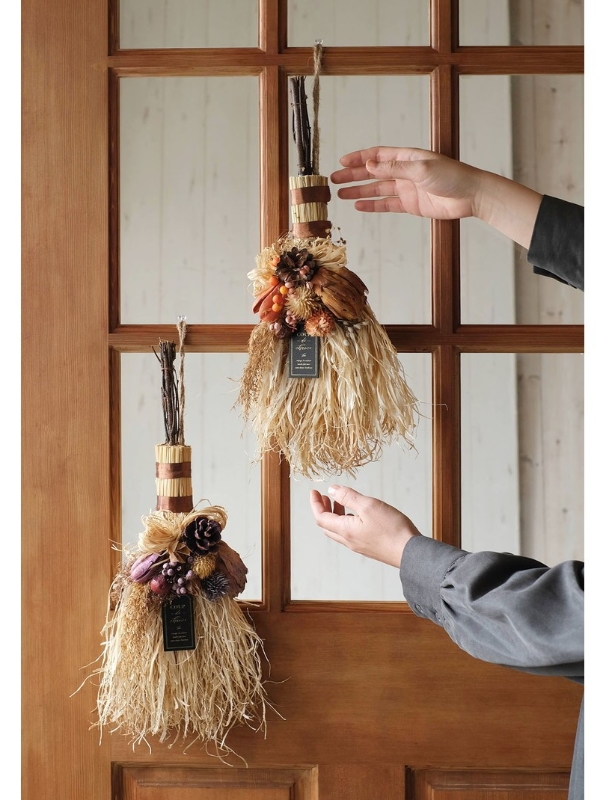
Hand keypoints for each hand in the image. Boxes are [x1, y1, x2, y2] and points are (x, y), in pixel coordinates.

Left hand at [309, 485, 420, 568]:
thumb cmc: (392, 529)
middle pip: (327, 526)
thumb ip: (348, 497)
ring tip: (341, 502)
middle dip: (323, 509)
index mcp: (345, 531)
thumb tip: (332, 490)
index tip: (314, 491)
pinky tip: (358, 514)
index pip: (321, 518)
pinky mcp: (370, 547)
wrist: (411, 552)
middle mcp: (349, 541)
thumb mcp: (368, 506)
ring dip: (336, 515)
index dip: (315, 504)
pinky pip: (351, 534)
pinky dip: (347, 521)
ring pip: (339, 530)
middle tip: (324, 496)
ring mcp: (359, 545)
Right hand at [330, 146, 541, 248]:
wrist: (471, 196)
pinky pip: (387, 204)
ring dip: (359, 190)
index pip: (378, 155)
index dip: (359, 158)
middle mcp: (405, 171)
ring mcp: (407, 188)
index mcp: (407, 157)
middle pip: (373, 172)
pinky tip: (359, 205)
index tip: (342, 161)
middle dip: (353, 175)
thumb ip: (394, 168)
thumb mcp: (421, 169)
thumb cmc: (452, 177)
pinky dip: (372, 205)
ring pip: (377, 189)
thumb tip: (370, 165)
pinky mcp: (411, 205)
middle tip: (334, 179)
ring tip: (340, 194)